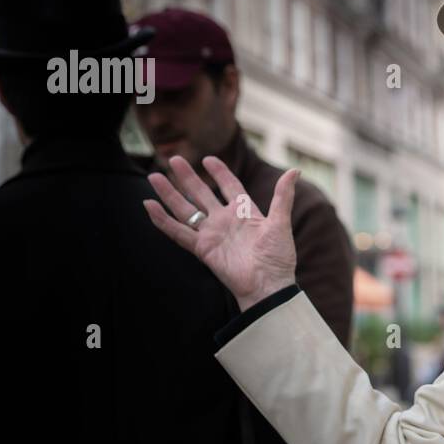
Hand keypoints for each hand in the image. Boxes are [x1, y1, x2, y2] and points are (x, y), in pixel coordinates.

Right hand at [143, 155, 298, 310]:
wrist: (269, 285)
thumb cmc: (278, 257)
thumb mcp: (280, 222)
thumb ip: (283, 196)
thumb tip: (295, 170)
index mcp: (245, 212)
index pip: (230, 186)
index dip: (219, 173)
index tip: (208, 159)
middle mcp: (225, 221)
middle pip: (202, 194)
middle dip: (187, 177)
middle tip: (173, 159)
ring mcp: (212, 234)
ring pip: (185, 210)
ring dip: (169, 194)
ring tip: (154, 177)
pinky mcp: (202, 249)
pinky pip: (178, 232)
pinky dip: (163, 220)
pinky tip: (149, 206)